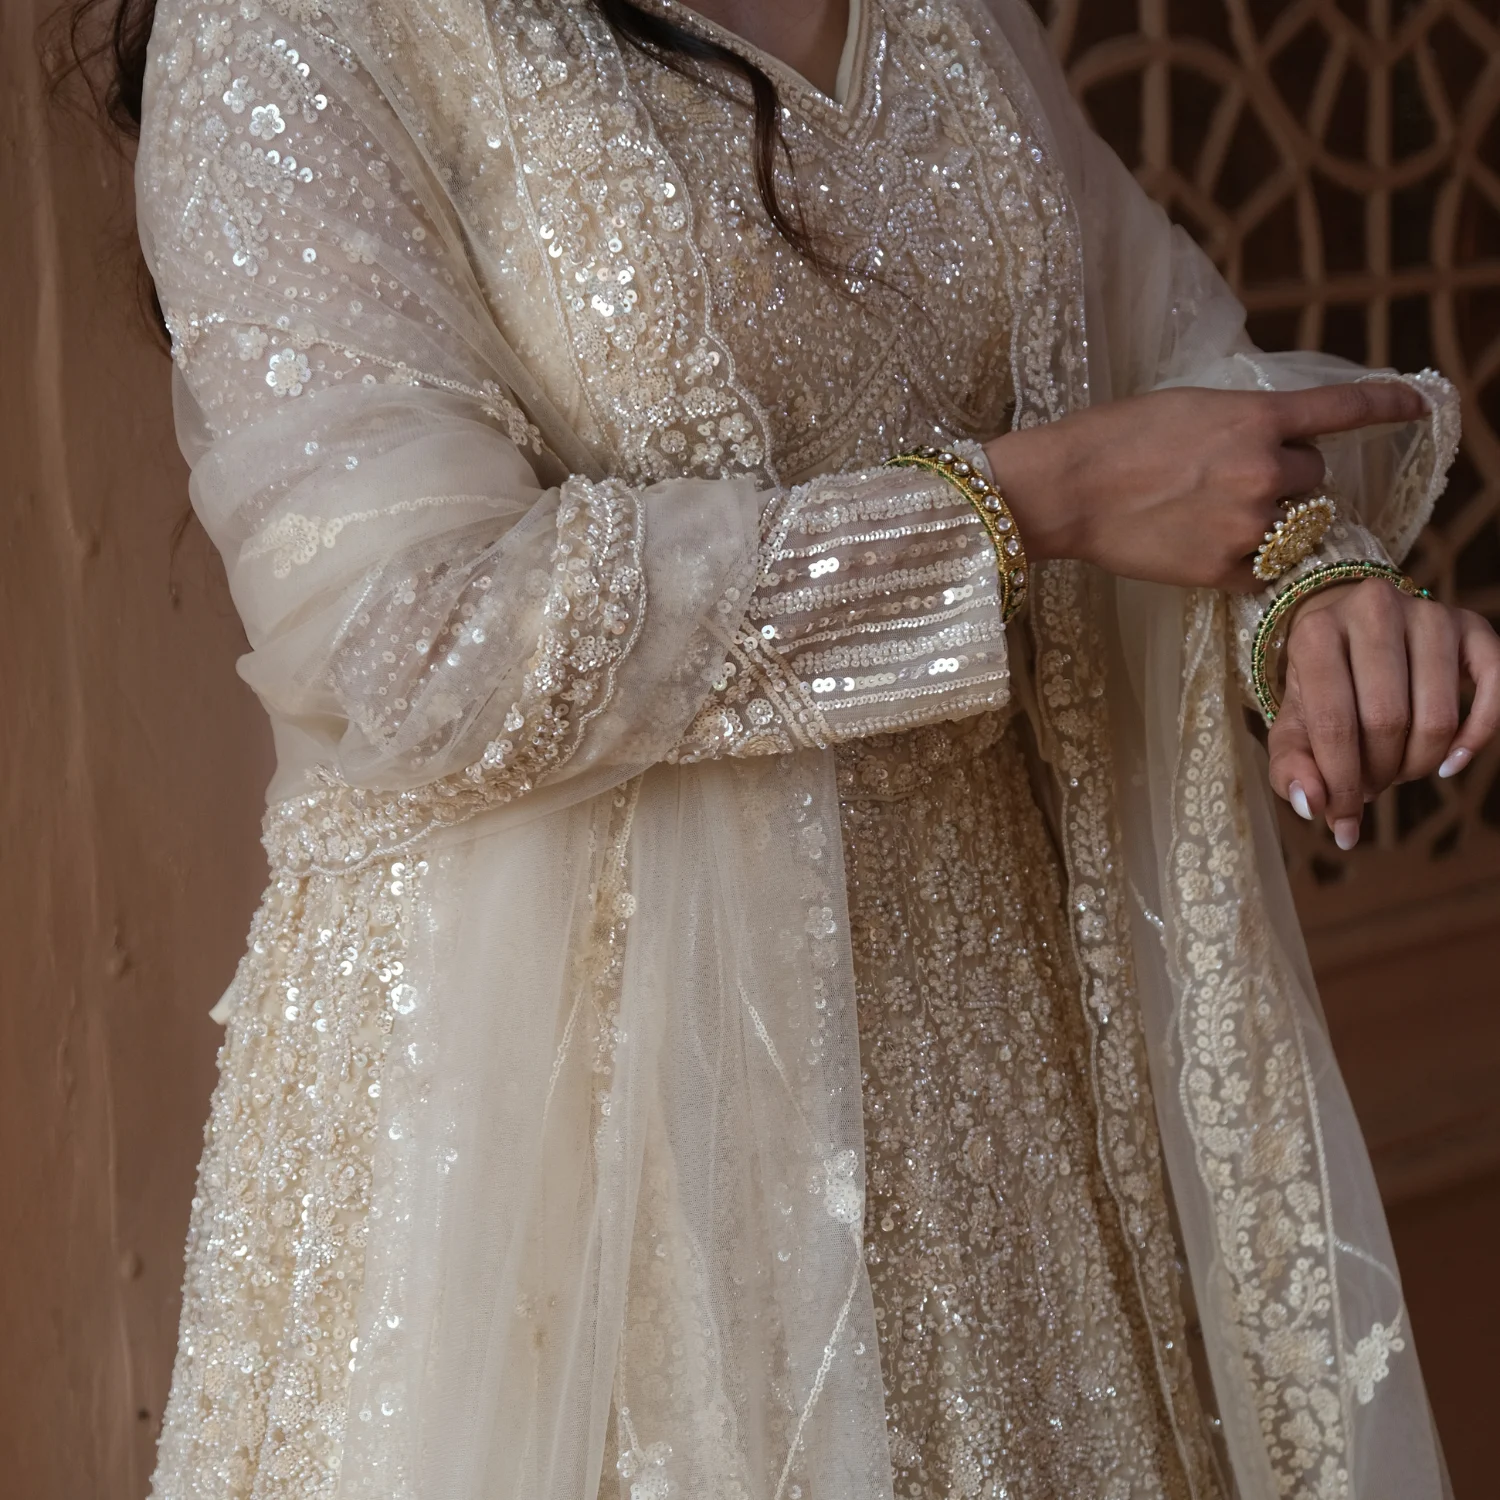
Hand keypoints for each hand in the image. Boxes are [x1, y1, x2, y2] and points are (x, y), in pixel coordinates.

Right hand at [982, 382, 1428, 588]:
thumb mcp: (1193, 407)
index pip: (1342, 410)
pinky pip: (1263, 568)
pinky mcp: (1222, 569)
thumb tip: (1278, 444)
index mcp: (1256, 418)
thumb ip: (1246, 423)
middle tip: (1236, 480)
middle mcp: (1262, 470)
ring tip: (1215, 515)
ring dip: (1270, 521)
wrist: (1068, 488)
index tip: (1421, 403)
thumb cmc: (1116, 438)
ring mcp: (1245, 524)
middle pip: (1315, 478)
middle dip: (1288, 479)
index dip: (1388, 404)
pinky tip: (1202, 544)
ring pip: (1294, 525)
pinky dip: (1244, 561)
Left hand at [1266, 579, 1499, 847]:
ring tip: (1397, 768)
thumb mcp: (1293, 726)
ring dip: (1420, 762)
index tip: (1342, 820)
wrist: (1353, 636)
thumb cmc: (1323, 691)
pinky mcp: (1474, 627)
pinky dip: (1474, 739)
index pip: (1334, 723)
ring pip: (1438, 716)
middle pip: (1387, 721)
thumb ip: (1290, 768)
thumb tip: (1313, 806)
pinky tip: (1450, 762)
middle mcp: (1373, 609)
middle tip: (1371, 786)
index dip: (1341, 784)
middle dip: (1380, 773)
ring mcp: (1429, 614)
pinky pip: (1493, 690)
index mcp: (1316, 633)